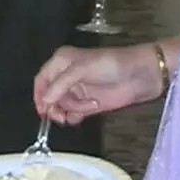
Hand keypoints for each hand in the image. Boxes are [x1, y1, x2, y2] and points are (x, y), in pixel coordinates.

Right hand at [35, 44, 158, 123]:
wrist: (140, 75)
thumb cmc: (112, 64)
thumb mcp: (82, 69)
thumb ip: (61, 85)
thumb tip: (44, 101)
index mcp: (62, 62)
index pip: (42, 80)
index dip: (39, 95)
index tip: (42, 109)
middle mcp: (67, 76)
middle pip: (49, 96)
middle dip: (54, 106)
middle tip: (61, 115)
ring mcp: (78, 91)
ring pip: (62, 106)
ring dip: (71, 110)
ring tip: (86, 107)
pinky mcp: (88, 104)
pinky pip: (73, 114)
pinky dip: (75, 117)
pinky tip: (84, 114)